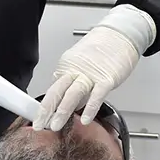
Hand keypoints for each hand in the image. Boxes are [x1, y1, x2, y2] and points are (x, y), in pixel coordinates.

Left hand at [34, 4, 155, 130]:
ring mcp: (90, 74)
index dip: (45, 106)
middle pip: (57, 91)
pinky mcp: (107, 78)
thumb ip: (74, 84)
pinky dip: (90, 108)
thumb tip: (69, 103)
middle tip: (39, 125)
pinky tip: (85, 119)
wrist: (119, 34)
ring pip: (73, 93)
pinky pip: (97, 95)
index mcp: (67, 67)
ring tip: (56, 125)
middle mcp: (75, 70)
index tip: (40, 120)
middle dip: (46, 110)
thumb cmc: (102, 49)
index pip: (53, 89)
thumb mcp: (81, 65)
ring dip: (62, 111)